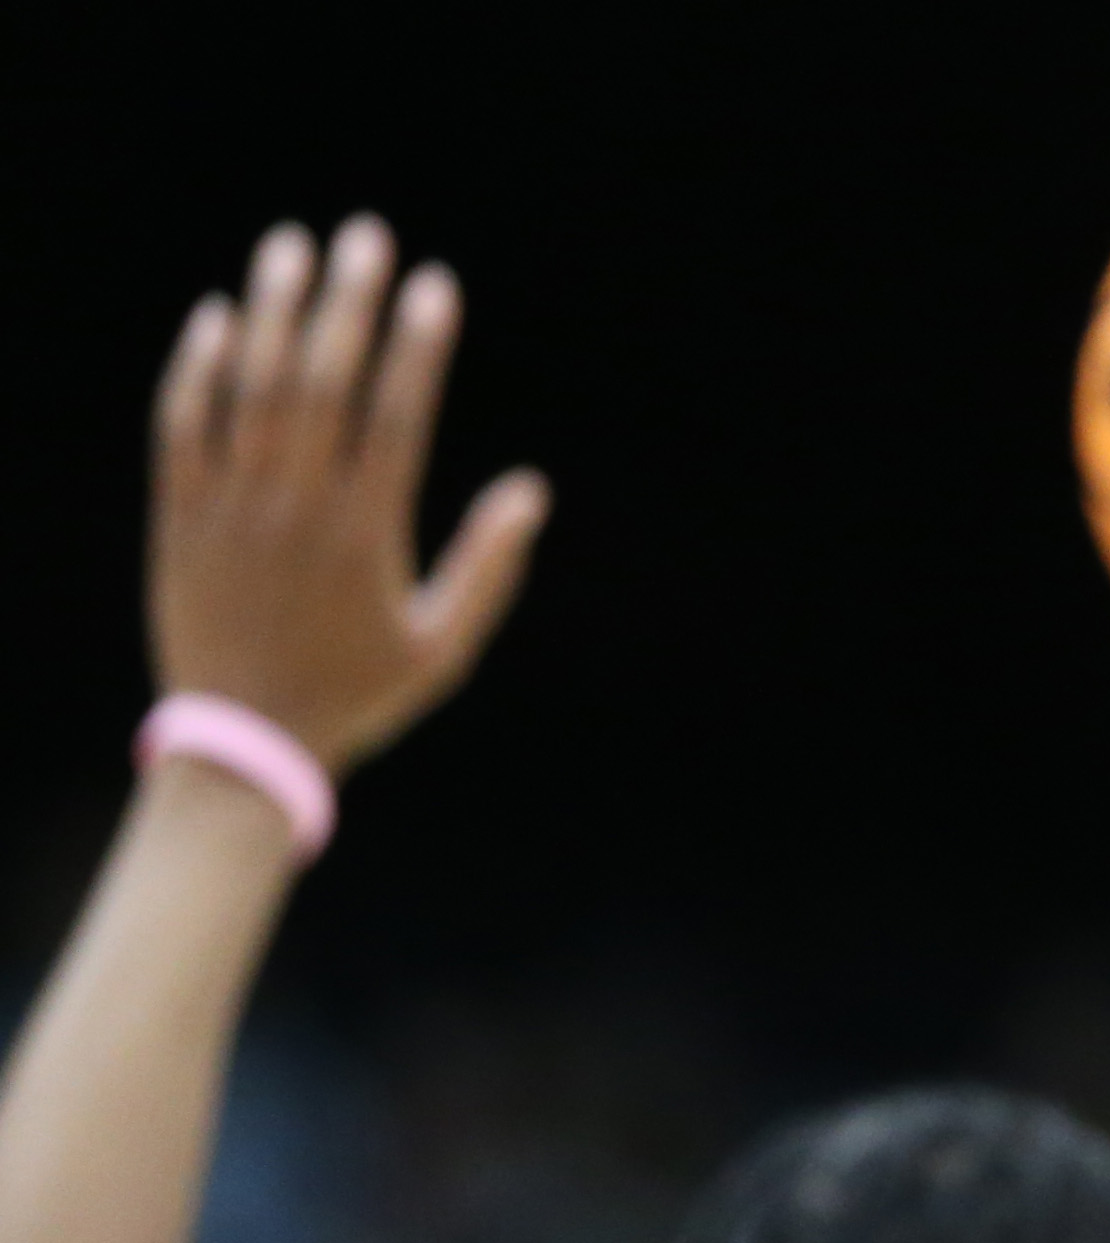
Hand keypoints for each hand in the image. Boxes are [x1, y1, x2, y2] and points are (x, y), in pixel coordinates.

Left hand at [150, 217, 549, 775]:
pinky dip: (198, 368)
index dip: (418, 346)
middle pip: (323, 383)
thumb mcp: (443, 649)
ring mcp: (231, 508)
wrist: (243, 742)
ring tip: (292, 245)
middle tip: (366, 235)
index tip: (435, 286)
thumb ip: (488, 568)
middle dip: (348, 302)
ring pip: (251, 389)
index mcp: (367, 537)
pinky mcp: (179, 516)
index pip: (398, 418)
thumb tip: (533, 492)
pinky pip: (182, 425)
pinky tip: (220, 316)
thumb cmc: (356, 696)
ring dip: (275, 311)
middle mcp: (296, 510)